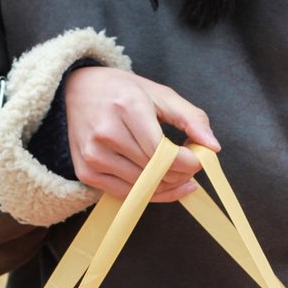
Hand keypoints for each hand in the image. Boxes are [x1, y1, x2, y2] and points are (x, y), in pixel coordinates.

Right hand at [65, 67, 219, 201]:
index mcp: (126, 106)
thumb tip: (213, 147)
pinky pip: (127, 195)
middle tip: (188, 166)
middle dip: (180, 173)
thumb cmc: (121, 92)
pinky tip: (159, 183)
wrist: (74, 93)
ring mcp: (94, 156)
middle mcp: (106, 133)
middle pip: (155, 172)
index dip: (187, 163)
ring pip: (143, 187)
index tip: (198, 160)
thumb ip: (190, 117)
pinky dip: (148, 194)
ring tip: (175, 173)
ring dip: (166, 185)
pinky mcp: (87, 173)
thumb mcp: (158, 94)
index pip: (163, 152)